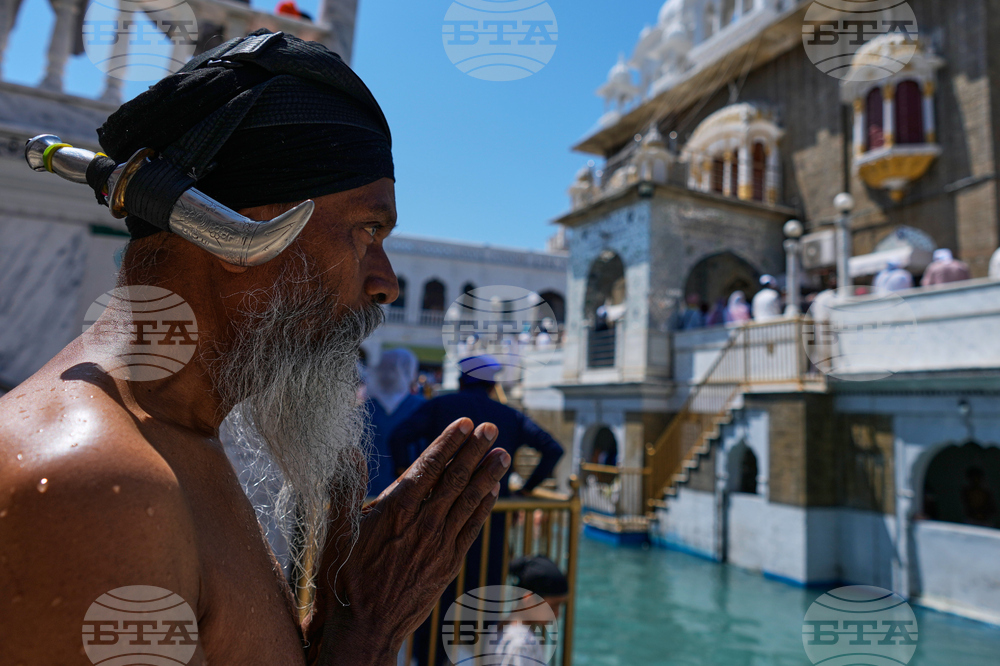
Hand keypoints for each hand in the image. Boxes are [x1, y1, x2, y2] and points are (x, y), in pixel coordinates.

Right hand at [314, 418, 509, 664]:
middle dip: (475, 450)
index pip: (429, 466)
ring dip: (488, 475)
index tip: (465, 423)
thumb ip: (346, 488)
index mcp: (396, 509)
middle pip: (455, 478)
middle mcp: (422, 522)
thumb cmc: (348, 576)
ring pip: (469, 501)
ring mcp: (439, 543)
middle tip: (492, 428)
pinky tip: (493, 491)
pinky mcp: (449, 563)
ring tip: (503, 454)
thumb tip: (348, 451)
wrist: (366, 625)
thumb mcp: (339, 529)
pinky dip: (484, 507)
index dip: (449, 443)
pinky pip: (472, 527)